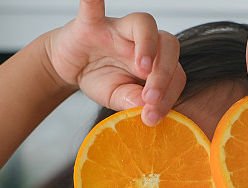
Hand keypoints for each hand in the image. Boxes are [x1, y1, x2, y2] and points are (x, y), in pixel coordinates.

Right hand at [45, 0, 184, 124]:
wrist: (72, 67)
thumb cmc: (100, 78)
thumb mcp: (117, 97)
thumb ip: (132, 101)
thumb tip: (147, 111)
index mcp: (156, 63)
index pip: (175, 74)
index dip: (169, 95)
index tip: (152, 116)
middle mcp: (143, 42)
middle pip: (169, 45)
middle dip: (164, 73)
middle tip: (151, 98)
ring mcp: (119, 29)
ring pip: (145, 23)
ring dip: (148, 45)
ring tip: (142, 68)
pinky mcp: (92, 23)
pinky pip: (94, 9)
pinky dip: (93, 1)